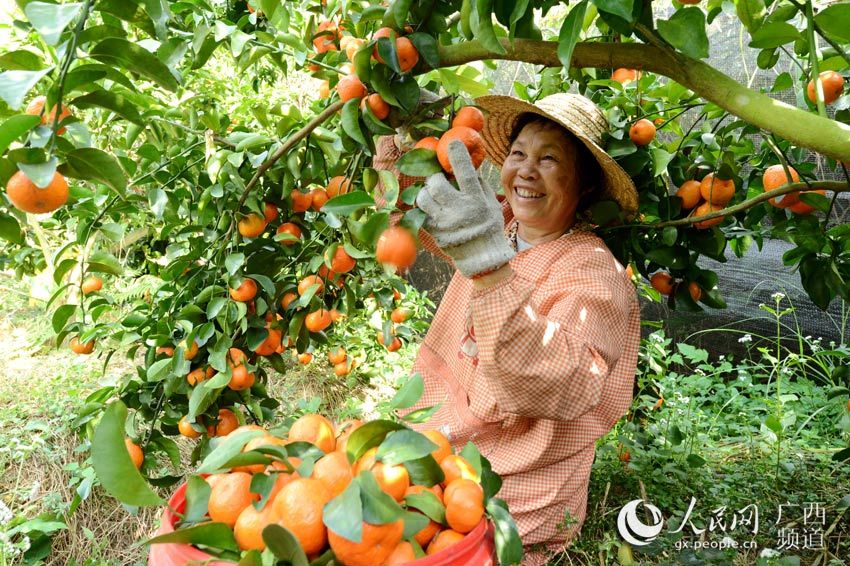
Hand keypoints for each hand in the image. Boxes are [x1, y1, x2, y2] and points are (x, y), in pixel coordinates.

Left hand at [416, 141, 514, 277]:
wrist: (482, 258)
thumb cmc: (489, 227)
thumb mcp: (492, 204)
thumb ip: (480, 185)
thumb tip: (468, 166)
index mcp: (475, 200)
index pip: (465, 172)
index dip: (457, 154)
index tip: (452, 143)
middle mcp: (458, 210)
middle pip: (436, 183)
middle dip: (435, 176)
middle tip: (439, 177)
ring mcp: (443, 222)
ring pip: (423, 197)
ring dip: (426, 191)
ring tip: (433, 193)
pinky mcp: (434, 232)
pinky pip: (421, 213)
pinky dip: (424, 207)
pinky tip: (432, 207)